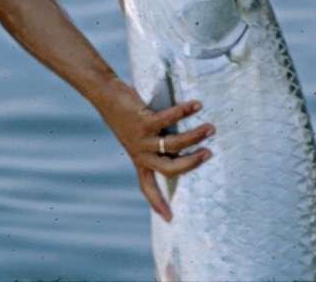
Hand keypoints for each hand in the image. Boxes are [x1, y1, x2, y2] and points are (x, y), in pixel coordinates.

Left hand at [95, 78, 213, 220]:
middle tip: (209, 154)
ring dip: (195, 136)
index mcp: (139, 159)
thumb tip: (181, 138)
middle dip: (192, 163)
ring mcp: (142, 139)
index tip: (170, 219)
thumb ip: (154, 141)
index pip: (147, 187)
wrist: (104, 96)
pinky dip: (184, 112)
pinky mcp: (143, 122)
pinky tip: (196, 105)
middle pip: (170, 169)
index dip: (158, 203)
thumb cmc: (124, 113)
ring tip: (210, 128)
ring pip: (174, 144)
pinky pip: (168, 119)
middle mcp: (141, 153)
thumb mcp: (137, 134)